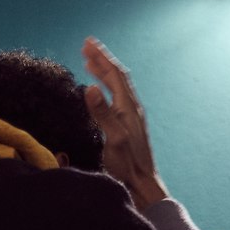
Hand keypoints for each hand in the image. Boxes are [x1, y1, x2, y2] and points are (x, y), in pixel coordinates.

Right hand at [81, 37, 168, 211]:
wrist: (142, 185)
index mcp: (128, 108)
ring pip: (116, 88)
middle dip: (101, 61)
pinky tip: (100, 94)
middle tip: (87, 47)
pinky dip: (105, 89)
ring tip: (90, 64)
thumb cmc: (128, 166)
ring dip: (103, 74)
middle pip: (116, 77)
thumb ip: (102, 113)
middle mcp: (131, 109)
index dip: (101, 57)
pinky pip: (116, 100)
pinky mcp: (128, 127)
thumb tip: (90, 88)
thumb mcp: (112, 138)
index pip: (114, 74)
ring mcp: (131, 118)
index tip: (88, 43)